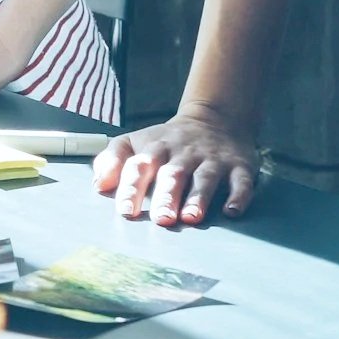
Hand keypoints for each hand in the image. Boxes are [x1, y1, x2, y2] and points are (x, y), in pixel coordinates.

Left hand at [95, 109, 260, 226]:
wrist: (214, 119)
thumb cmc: (166, 141)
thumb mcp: (135, 141)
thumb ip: (112, 159)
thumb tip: (98, 185)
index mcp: (155, 148)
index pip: (140, 166)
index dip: (131, 187)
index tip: (125, 211)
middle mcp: (184, 154)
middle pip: (173, 175)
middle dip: (166, 197)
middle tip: (161, 219)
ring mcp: (212, 160)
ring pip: (205, 179)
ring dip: (198, 199)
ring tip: (190, 218)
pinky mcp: (239, 167)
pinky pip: (241, 181)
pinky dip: (238, 196)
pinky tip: (232, 211)